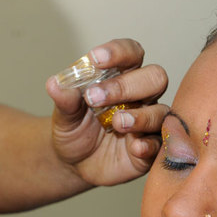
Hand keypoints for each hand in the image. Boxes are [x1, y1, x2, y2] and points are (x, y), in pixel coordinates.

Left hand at [46, 39, 167, 185]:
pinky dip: (150, 144)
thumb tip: (55, 84)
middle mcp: (141, 97)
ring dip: (140, 115)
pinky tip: (135, 147)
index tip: (96, 59)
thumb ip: (65, 100)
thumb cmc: (75, 131)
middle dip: (128, 85)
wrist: (75, 164)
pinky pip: (161, 144)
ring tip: (116, 123)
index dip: (118, 52)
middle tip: (97, 98)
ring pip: (161, 111)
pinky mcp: (152, 148)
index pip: (131, 54)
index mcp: (121, 77)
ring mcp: (149, 122)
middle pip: (155, 78)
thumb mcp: (65, 116)